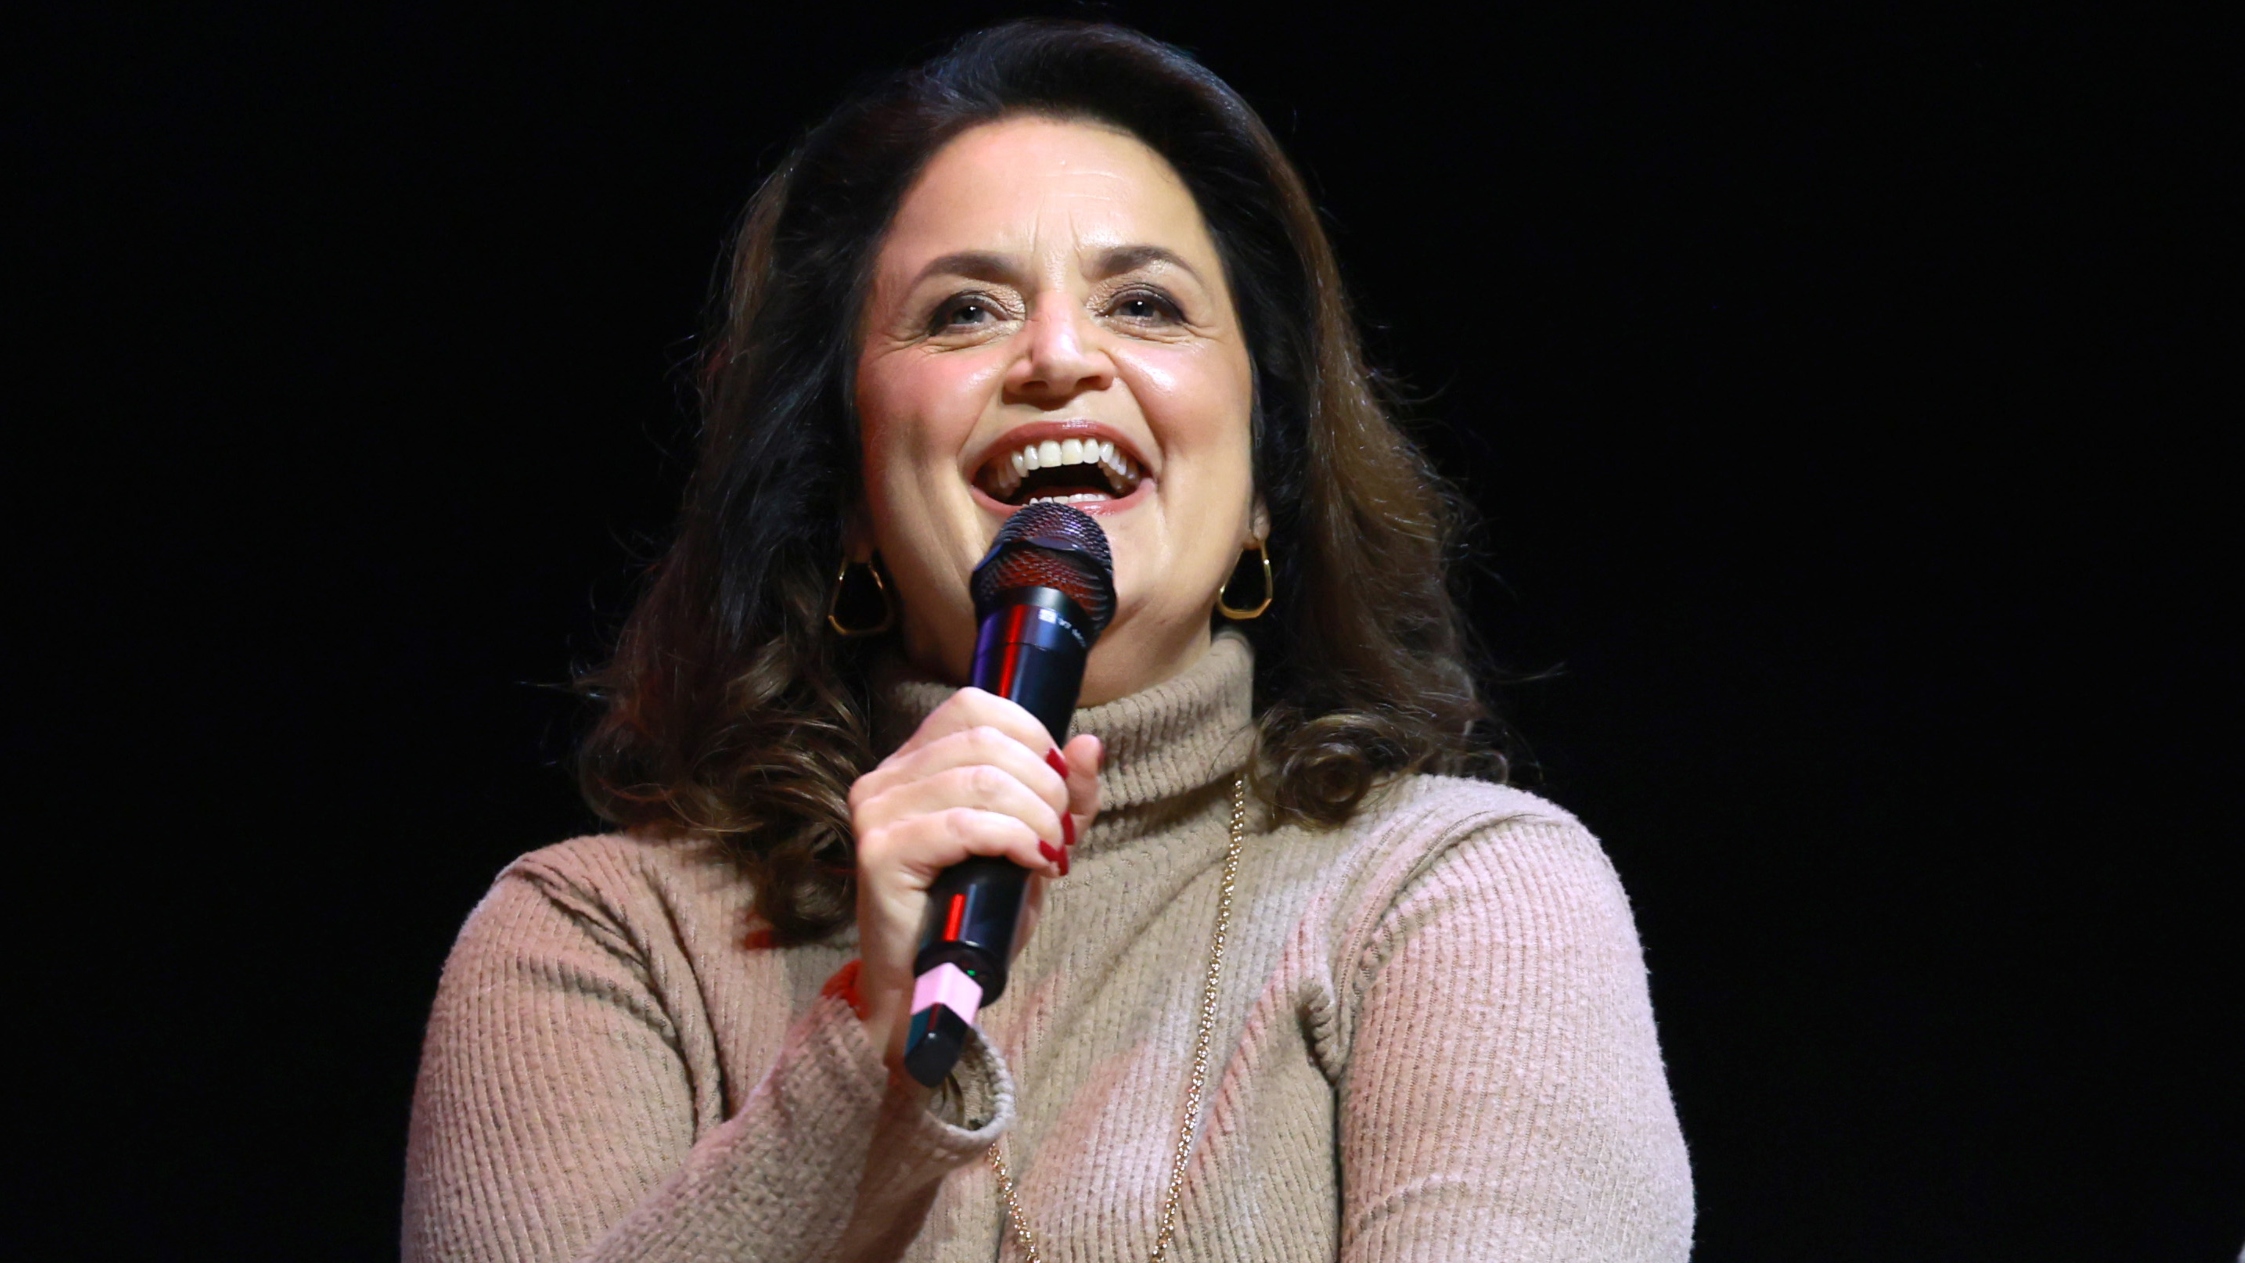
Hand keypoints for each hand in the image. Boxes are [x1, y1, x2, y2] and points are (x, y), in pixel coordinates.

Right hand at [848, 687, 1101, 1072]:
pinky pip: (963, 824)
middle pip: (985, 739)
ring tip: (1051, 853)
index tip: (1061, 785)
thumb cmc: (977, 912)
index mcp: (914, 761)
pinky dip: (1013, 838)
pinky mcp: (879, 852)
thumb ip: (1065, 796)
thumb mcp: (1034, 843)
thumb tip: (1089, 743)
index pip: (974, 704)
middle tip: (1062, 834)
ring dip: (1035, 816)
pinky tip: (1032, 862)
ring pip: (979, 779)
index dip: (1031, 735)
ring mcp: (877, 811)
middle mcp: (886, 777)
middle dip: (1044, 783)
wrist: (929, 987)